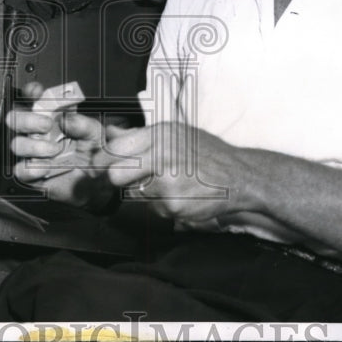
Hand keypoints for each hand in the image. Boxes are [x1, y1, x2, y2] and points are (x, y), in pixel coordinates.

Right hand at [6, 82, 117, 209]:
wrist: (98, 183)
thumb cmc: (95, 154)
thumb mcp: (96, 135)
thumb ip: (83, 124)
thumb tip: (67, 119)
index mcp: (53, 117)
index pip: (34, 99)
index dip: (31, 92)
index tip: (36, 92)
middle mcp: (39, 133)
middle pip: (16, 118)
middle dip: (27, 119)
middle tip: (46, 124)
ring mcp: (33, 153)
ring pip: (16, 144)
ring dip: (33, 146)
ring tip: (54, 150)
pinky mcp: (32, 174)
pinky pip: (21, 170)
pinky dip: (32, 168)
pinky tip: (46, 168)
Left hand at [99, 122, 248, 225]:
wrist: (238, 175)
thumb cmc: (205, 152)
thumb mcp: (173, 132)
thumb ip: (138, 135)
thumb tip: (108, 133)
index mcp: (158, 134)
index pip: (113, 148)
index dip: (104, 160)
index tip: (102, 166)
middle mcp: (160, 156)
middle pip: (114, 174)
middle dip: (117, 179)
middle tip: (130, 179)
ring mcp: (166, 183)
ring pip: (134, 193)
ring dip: (146, 192)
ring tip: (170, 183)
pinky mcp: (172, 206)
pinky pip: (153, 209)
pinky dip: (163, 205)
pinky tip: (181, 195)